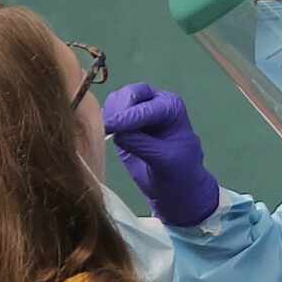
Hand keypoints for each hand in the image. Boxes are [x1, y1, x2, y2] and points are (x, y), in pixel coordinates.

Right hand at [102, 83, 219, 226]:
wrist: (175, 188)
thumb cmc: (178, 173)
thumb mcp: (163, 159)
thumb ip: (140, 143)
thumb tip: (116, 132)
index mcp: (171, 107)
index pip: (146, 108)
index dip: (128, 117)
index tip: (111, 128)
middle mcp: (155, 102)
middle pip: (131, 93)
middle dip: (119, 108)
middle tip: (109, 127)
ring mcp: (138, 110)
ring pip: (116, 100)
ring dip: (110, 114)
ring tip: (109, 133)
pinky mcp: (123, 122)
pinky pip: (108, 112)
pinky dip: (103, 120)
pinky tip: (105, 134)